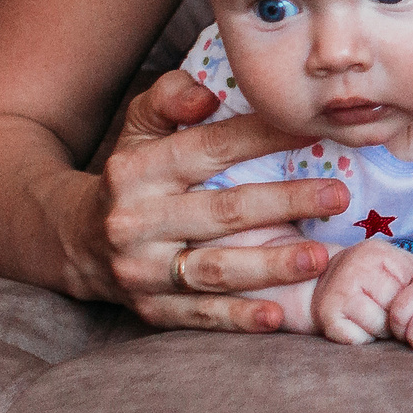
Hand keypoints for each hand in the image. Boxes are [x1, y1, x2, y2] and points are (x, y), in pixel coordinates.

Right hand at [95, 70, 346, 330]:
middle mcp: (137, 222)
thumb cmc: (130, 176)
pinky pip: (201, 315)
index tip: (311, 131)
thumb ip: (170, 98)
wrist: (75, 242)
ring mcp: (144, 271)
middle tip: (338, 196)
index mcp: (138, 171)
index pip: (208, 150)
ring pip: (215, 269)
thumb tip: (207, 93)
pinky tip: (278, 316)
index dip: (262, 138)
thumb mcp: (138, 127)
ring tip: (319, 257)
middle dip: (285, 203)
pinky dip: (239, 319)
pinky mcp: (151, 310)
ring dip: (271, 265)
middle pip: (222, 212)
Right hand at [312, 238, 412, 343]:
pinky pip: (359, 339)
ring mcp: (338, 292)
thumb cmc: (370, 278)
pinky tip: (359, 327)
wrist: (318, 284)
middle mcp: (355, 268)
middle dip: (398, 318)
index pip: (410, 288)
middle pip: (396, 308)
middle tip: (390, 315)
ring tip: (376, 320)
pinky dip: (363, 339)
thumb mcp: (394, 265)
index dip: (410, 301)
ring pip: (380, 327)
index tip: (402, 300)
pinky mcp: (327, 317)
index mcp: (377, 252)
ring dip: (382, 331)